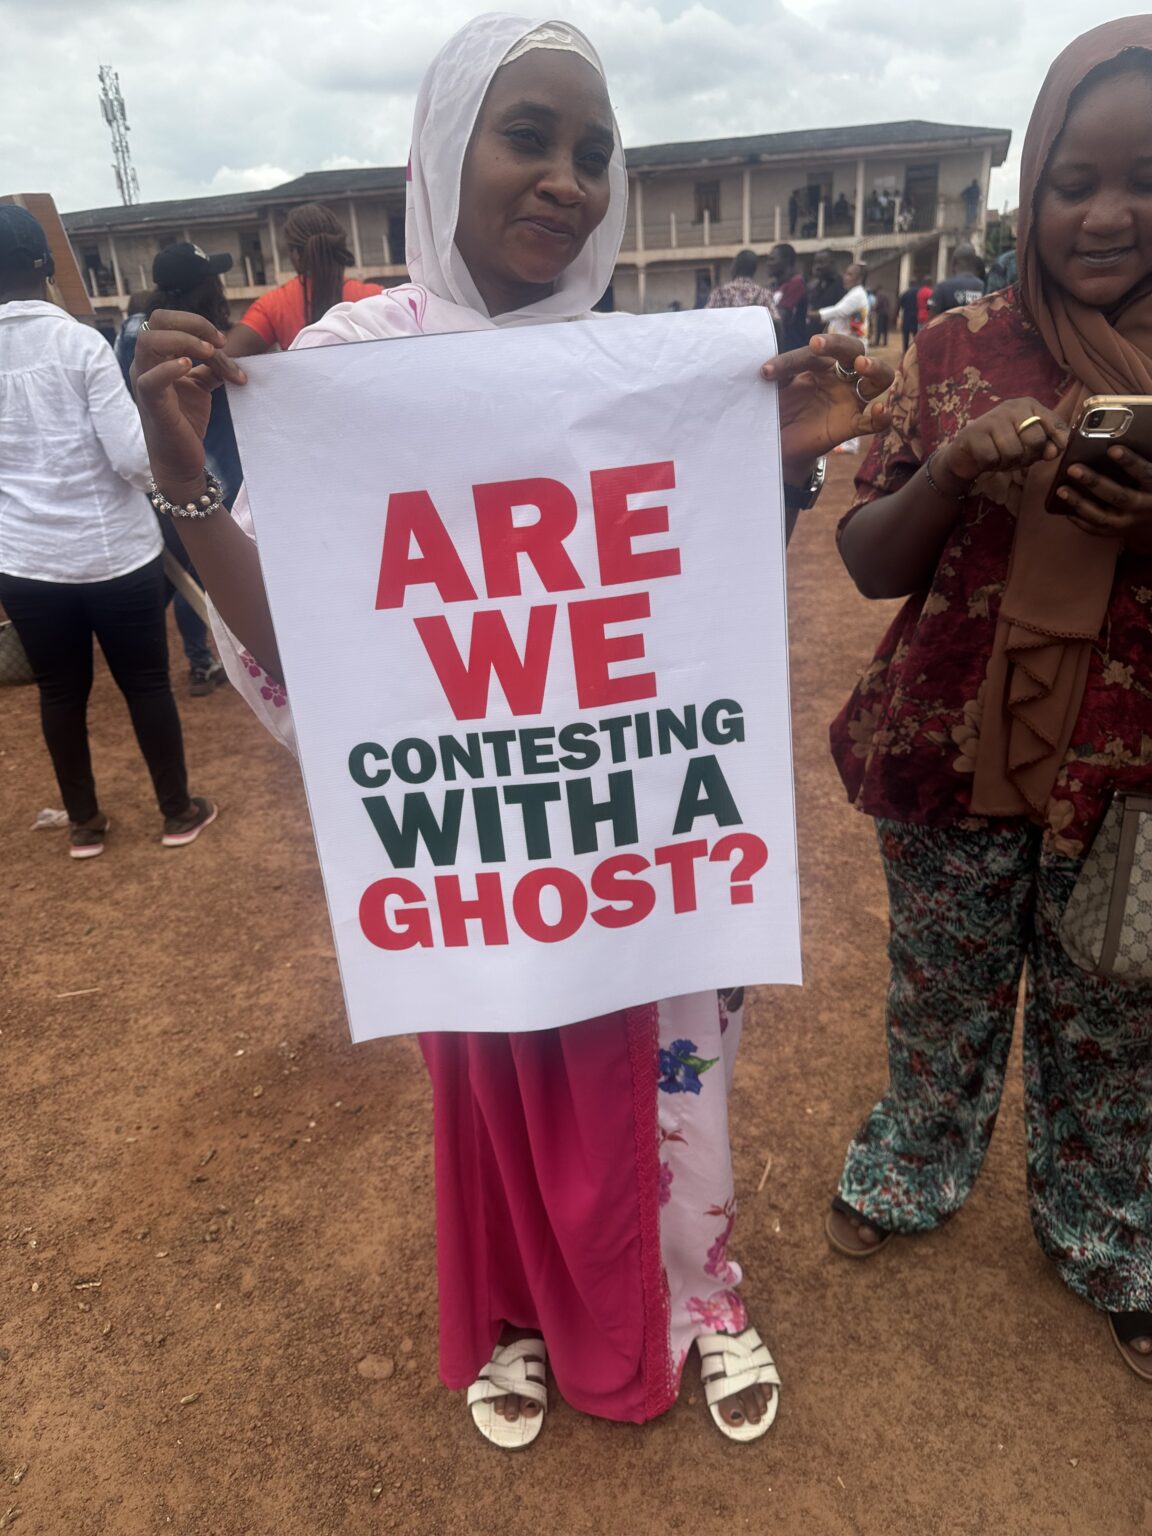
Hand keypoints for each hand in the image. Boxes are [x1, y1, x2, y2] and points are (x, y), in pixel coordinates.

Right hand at [132, 310, 246, 501]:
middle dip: (191, 324)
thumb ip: (211, 366)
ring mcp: (145, 382)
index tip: (222, 341)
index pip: (166, 320)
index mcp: (156, 357)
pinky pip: (150, 379)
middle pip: (156, 321)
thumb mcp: (201, 386)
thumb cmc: (186, 420)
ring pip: (148, 341)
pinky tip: (188, 367)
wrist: (181, 459)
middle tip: (217, 343)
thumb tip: (228, 350)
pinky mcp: (151, 404)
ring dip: (184, 341)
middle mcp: (145, 364)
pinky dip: (169, 369)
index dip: (196, 323)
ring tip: (209, 354)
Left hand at [761, 334, 894, 482]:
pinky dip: (882, 417)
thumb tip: (762, 366)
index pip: (811, 354)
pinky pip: (873, 422)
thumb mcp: (774, 393)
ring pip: (879, 378)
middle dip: (838, 343)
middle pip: (853, 350)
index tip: (765, 372)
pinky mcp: (851, 425)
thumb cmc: (781, 412)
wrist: (782, 445)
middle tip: (816, 343)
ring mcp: (849, 400)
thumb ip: (775, 379)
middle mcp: (840, 378)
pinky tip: (881, 410)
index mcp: (820, 365)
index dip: (788, 361)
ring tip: (862, 365)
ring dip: (874, 368)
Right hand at [936, 398, 1066, 487]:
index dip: (1057, 442)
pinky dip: (990, 464)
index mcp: (1029, 405)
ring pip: (1013, 452)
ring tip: (999, 457)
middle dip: (1027, 457)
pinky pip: (993, 458)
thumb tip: (1055, 452)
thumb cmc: (1001, 446)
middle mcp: (1012, 407)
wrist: (965, 452)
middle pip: (1035, 441)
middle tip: (1015, 457)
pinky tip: (985, 458)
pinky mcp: (974, 433)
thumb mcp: (1028, 444)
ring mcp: (992, 418)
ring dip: (1006, 463)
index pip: (1056, 424)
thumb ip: (1046, 445)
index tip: (1050, 454)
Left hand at [1052, 443, 1151, 551]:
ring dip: (1080, 503)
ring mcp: (1130, 523)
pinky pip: (1097, 529)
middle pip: (1118, 495)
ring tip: (1061, 490)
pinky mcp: (1119, 532)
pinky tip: (1066, 509)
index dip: (1129, 462)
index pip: (1145, 473)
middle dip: (1094, 482)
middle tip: (1073, 469)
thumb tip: (1122, 436)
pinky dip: (1080, 520)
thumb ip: (1144, 459)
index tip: (1112, 449)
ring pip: (1103, 516)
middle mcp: (1143, 507)